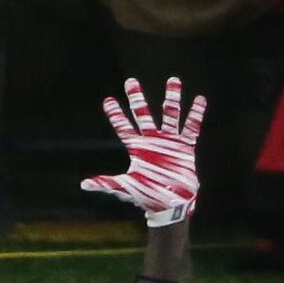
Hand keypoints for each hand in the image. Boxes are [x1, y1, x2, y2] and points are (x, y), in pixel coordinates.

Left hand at [79, 76, 207, 227]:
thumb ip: (106, 183)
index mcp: (137, 149)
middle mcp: (152, 141)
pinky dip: (195, 114)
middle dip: (137, 98)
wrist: (171, 203)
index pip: (123, 127)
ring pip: (170, 114)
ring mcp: (170, 142)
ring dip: (172, 97)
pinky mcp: (186, 147)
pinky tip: (199, 100)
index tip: (108, 99)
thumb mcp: (125, 188)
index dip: (116, 114)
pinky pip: (191, 127)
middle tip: (130, 81)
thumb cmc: (147, 196)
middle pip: (144, 114)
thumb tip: (84, 184)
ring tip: (173, 79)